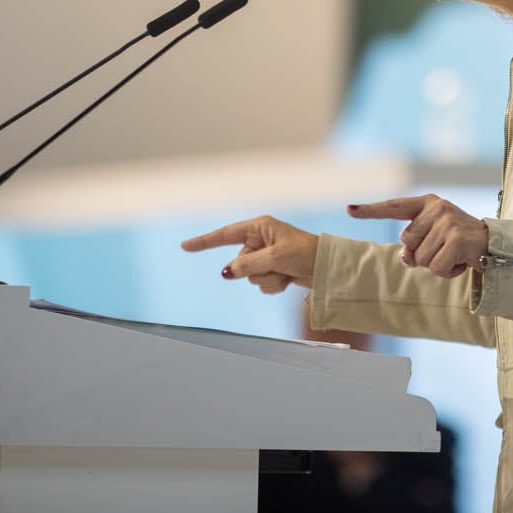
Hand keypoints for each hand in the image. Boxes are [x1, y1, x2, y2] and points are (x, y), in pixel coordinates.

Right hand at [180, 215, 317, 293]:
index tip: (185, 246)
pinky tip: (289, 279)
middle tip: (277, 265)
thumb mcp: (274, 256)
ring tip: (287, 271)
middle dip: (255, 269)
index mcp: (259, 227)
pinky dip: (275, 285)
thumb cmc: (305, 252)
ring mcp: (266, 257)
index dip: (204, 241)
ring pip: (250, 276)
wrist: (327, 267)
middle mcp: (260, 240)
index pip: (225, 234)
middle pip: (239, 262)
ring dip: (268, 278)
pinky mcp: (274, 270)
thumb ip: (248, 264)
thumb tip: (227, 272)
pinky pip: (262, 284)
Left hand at [350, 194, 487, 278]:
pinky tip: (461, 262)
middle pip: (407, 244)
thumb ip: (413, 246)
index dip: (370, 210)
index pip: (393, 206)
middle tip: (444, 249)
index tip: (348, 209)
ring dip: (436, 265)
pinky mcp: (456, 239)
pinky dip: (447, 272)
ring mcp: (447, 221)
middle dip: (422, 255)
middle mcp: (436, 208)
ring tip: (454, 255)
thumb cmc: (457, 243)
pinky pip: (436, 268)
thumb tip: (405, 257)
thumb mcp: (432, 240)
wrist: (493, 245)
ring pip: (421, 259)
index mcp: (427, 203)